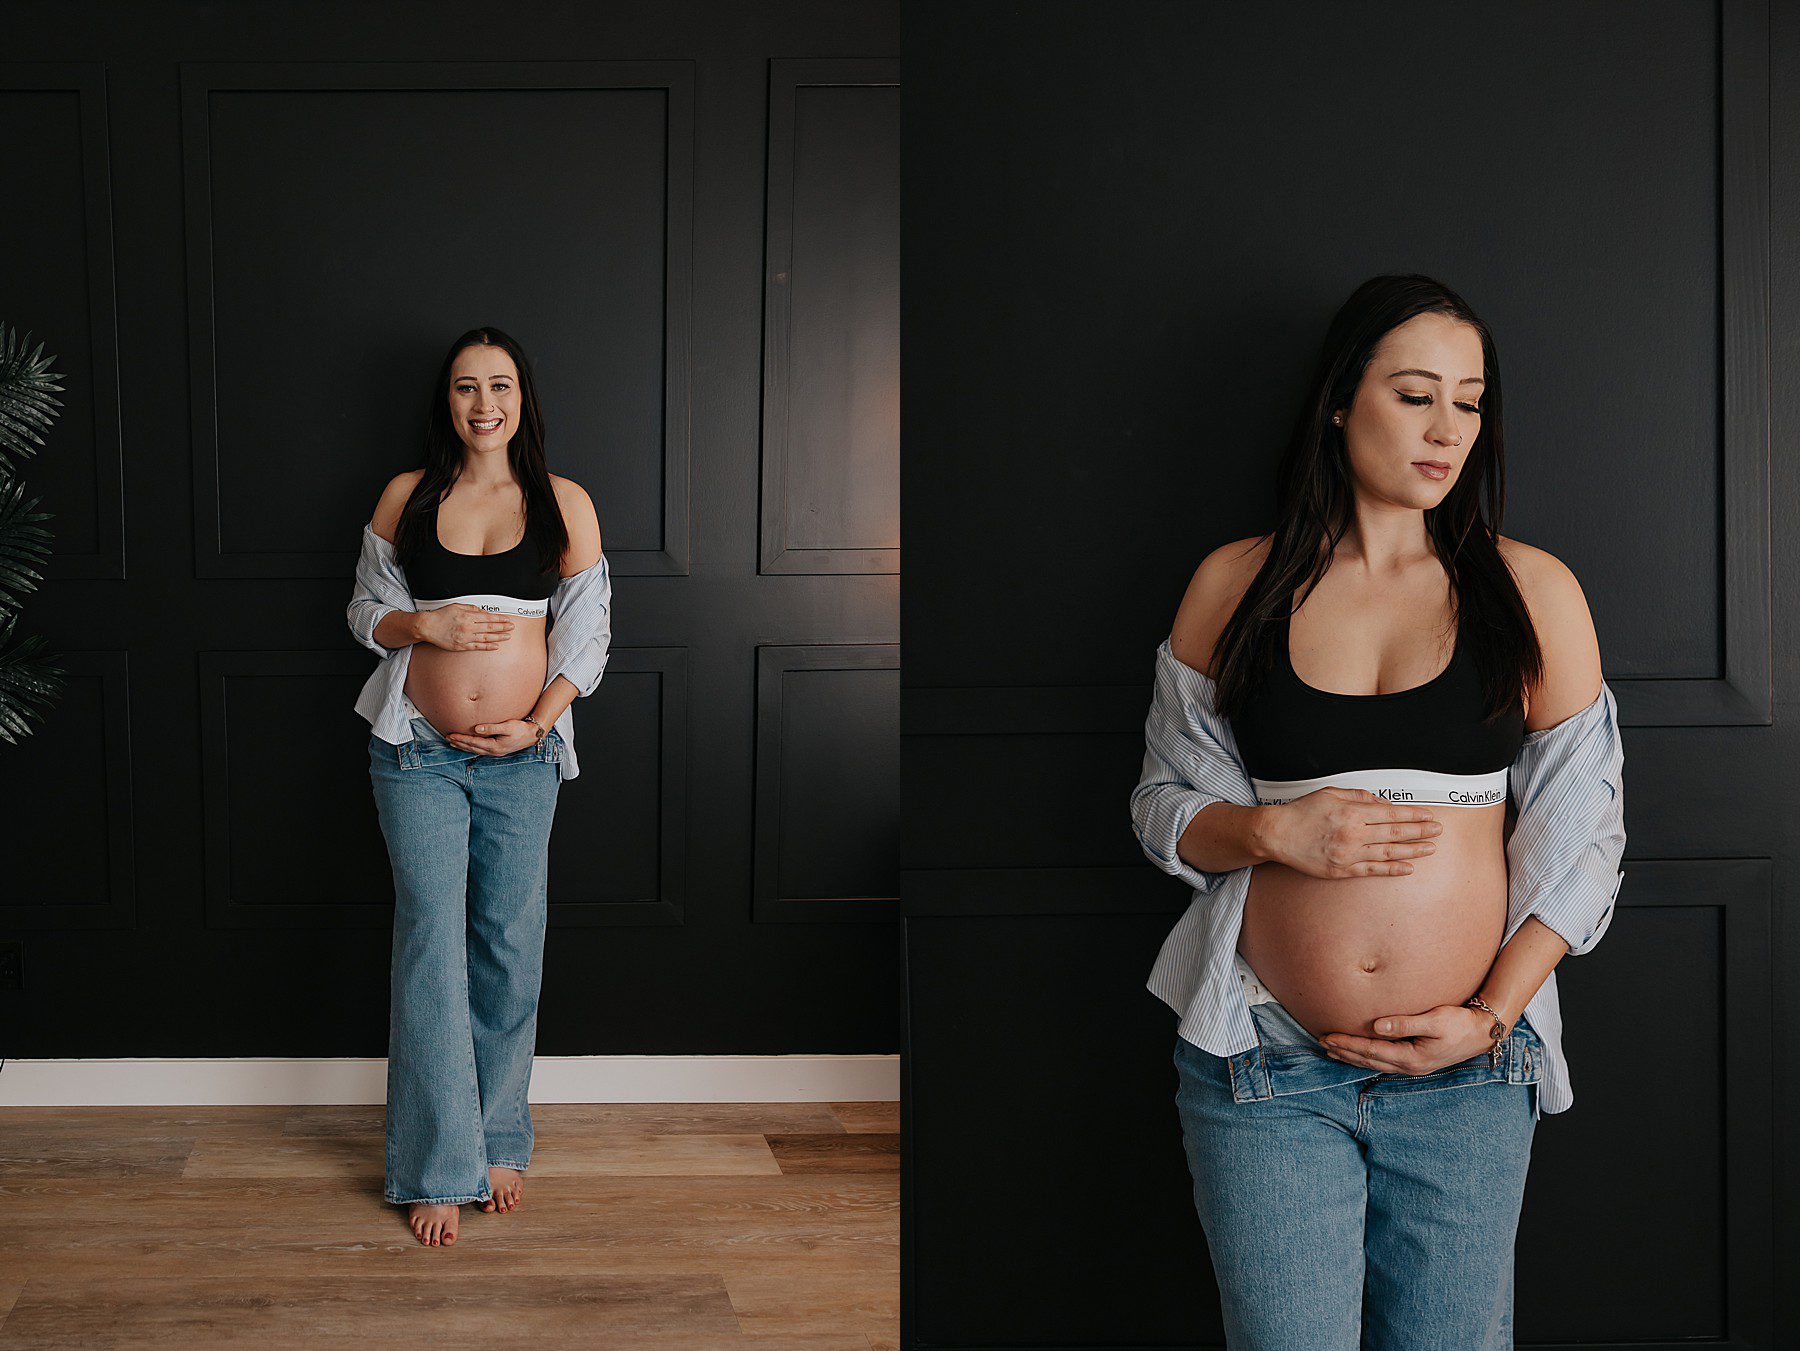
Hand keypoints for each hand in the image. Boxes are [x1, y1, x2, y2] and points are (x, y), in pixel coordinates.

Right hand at [417, 604, 513, 651]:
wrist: (428, 627)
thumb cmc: (441, 616)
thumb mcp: (457, 607)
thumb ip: (472, 609)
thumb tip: (483, 611)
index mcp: (468, 616)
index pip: (489, 618)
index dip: (500, 619)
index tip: (507, 619)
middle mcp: (468, 627)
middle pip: (490, 627)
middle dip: (503, 627)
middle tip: (511, 627)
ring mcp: (465, 638)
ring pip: (486, 638)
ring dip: (498, 637)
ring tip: (507, 636)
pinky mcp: (461, 646)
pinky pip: (477, 647)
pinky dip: (487, 647)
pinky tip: (495, 646)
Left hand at [446, 718, 542, 755]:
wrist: (532, 735)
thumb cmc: (521, 729)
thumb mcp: (507, 726)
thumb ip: (491, 728)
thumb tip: (476, 729)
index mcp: (494, 746)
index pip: (473, 742)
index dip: (461, 738)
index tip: (450, 735)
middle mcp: (493, 751)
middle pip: (471, 748)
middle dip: (459, 743)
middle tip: (447, 738)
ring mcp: (495, 752)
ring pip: (474, 750)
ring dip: (463, 746)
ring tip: (453, 743)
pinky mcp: (497, 750)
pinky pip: (480, 750)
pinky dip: (471, 747)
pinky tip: (468, 745)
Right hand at [1262, 788, 1441, 879]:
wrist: (1278, 834)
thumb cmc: (1302, 812)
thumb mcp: (1331, 794)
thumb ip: (1359, 797)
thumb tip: (1382, 803)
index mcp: (1352, 812)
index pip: (1392, 813)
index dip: (1414, 815)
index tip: (1429, 816)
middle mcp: (1354, 833)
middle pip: (1395, 832)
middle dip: (1420, 831)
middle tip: (1438, 831)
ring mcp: (1349, 854)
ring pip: (1389, 852)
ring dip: (1412, 851)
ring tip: (1430, 849)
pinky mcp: (1342, 869)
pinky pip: (1373, 870)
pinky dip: (1392, 869)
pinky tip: (1407, 868)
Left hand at [1318, 1005, 1501, 1075]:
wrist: (1483, 1033)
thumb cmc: (1460, 1023)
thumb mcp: (1435, 1020)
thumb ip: (1405, 1023)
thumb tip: (1377, 1026)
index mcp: (1411, 1058)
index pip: (1370, 1051)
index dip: (1347, 1044)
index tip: (1327, 1037)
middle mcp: (1409, 1066)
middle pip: (1367, 1060)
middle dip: (1343, 1052)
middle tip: (1321, 1043)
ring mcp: (1412, 1066)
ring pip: (1374, 1063)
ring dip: (1352, 1057)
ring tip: (1332, 1051)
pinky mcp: (1415, 1061)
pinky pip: (1383, 1061)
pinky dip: (1366, 1057)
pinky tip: (1359, 1053)